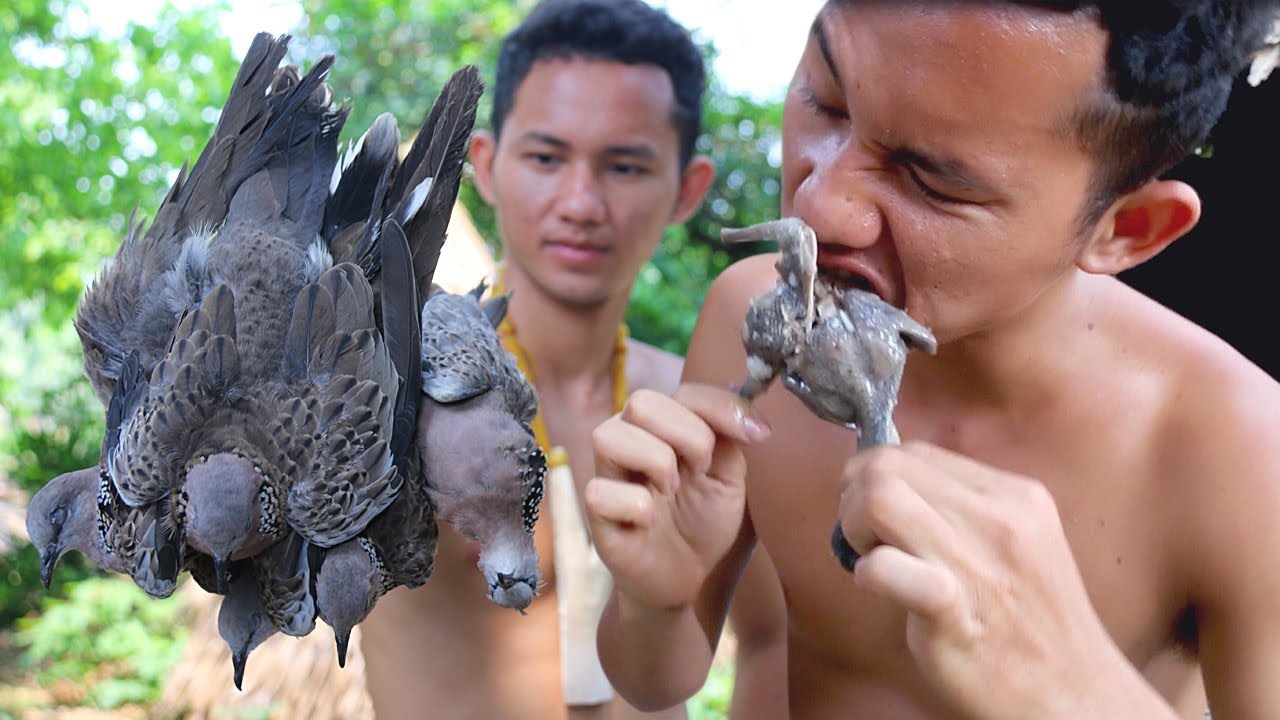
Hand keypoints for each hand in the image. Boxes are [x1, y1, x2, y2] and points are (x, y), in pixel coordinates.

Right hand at [585, 384, 769, 610]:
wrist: (685, 576)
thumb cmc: (701, 521)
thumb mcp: (729, 477)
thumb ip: (732, 439)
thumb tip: (750, 417)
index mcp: (665, 426)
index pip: (686, 392)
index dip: (721, 407)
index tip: (757, 435)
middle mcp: (631, 438)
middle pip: (642, 402)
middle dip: (686, 433)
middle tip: (701, 470)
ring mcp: (609, 473)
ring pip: (610, 435)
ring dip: (654, 461)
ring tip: (671, 491)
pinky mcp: (595, 511)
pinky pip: (600, 492)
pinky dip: (635, 506)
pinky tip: (649, 521)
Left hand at [834, 442, 1146, 718]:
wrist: (1074, 695)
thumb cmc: (1029, 623)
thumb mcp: (1017, 543)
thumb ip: (963, 508)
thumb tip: (887, 481)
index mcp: (1014, 494)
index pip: (915, 450)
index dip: (876, 476)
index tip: (875, 513)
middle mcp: (999, 517)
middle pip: (887, 465)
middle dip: (853, 497)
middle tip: (864, 538)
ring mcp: (978, 561)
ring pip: (878, 498)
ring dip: (853, 527)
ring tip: (872, 559)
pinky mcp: (954, 608)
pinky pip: (883, 567)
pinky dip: (867, 575)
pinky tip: (883, 591)